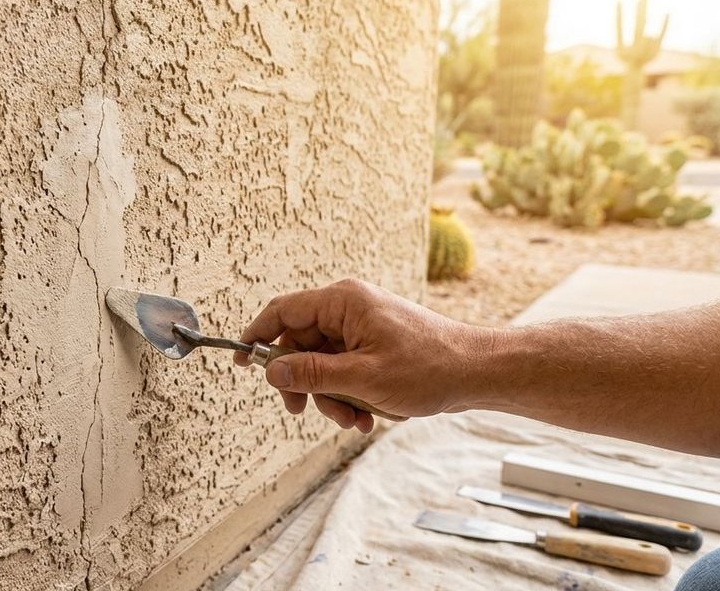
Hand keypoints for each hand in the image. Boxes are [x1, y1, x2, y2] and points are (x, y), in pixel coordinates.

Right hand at [234, 279, 487, 432]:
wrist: (478, 373)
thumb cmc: (430, 367)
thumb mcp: (362, 377)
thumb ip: (312, 373)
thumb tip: (271, 370)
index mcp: (343, 301)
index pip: (283, 311)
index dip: (257, 335)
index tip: (241, 361)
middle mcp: (349, 309)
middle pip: (299, 344)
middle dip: (303, 383)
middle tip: (302, 410)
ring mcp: (361, 328)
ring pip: (321, 364)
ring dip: (329, 396)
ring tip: (353, 419)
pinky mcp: (373, 346)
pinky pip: (343, 371)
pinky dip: (348, 395)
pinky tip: (367, 415)